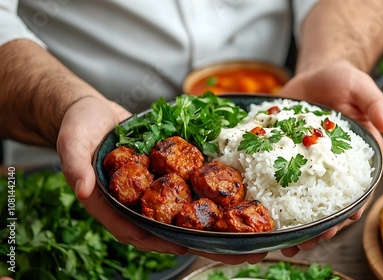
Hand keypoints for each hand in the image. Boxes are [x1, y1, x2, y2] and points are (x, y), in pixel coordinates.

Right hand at [56, 96, 265, 263]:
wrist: (94, 111)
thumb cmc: (78, 128)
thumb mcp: (72, 143)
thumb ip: (75, 166)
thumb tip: (84, 189)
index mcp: (113, 204)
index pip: (135, 230)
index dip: (158, 241)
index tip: (183, 246)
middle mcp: (136, 202)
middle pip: (168, 227)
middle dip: (201, 241)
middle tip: (234, 252)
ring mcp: (152, 189)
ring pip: (182, 211)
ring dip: (211, 223)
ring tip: (244, 234)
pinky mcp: (165, 174)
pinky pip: (187, 187)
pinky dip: (207, 194)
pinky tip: (232, 198)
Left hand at [277, 60, 382, 255]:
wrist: (311, 76)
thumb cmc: (341, 81)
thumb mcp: (359, 84)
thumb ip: (374, 101)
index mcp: (357, 156)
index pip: (359, 188)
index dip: (353, 207)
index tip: (343, 222)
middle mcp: (332, 167)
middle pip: (330, 202)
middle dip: (322, 224)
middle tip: (308, 240)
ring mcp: (306, 167)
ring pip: (304, 199)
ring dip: (297, 222)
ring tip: (285, 241)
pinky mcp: (284, 161)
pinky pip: (278, 182)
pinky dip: (273, 198)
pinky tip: (264, 214)